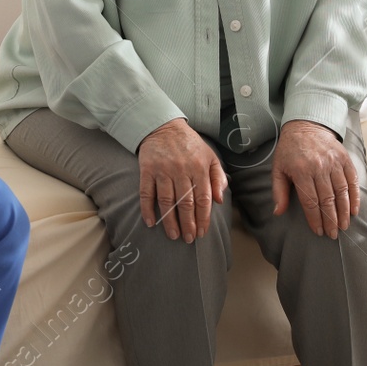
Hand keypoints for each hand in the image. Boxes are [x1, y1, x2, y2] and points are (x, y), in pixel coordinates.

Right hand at [137, 120, 227, 242]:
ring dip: (170, 221)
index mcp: (199, 168)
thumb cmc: (189, 144)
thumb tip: (220, 200)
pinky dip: (147, 209)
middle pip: (186, 203)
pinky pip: (146, 193)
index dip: (203, 218)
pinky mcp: (147, 170)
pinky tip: (150, 223)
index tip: (202, 232)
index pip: (203, 199)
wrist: (163, 126)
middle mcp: (182, 170)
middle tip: (189, 239)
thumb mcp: (210, 156)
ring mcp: (163, 170)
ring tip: (173, 235)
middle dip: (188, 224)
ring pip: (167, 201)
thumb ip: (217, 177)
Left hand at [270, 120, 358, 237]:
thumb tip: (278, 212)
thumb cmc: (289, 151)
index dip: (315, 218)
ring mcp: (334, 162)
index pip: (310, 201)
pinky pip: (352, 181)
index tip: (318, 231)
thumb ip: (279, 191)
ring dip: (344, 212)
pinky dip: (354, 197)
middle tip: (333, 234)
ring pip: (341, 192)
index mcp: (301, 171)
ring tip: (343, 226)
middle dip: (331, 220)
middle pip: (327, 199)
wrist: (305, 126)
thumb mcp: (278, 169)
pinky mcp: (344, 159)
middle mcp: (319, 167)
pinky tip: (354, 210)